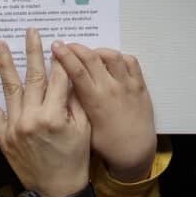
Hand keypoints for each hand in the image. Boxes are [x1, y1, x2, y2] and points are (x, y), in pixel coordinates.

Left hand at [0, 28, 91, 196]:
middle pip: (33, 77)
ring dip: (5, 64)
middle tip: (31, 31)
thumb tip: (68, 75)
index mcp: (54, 116)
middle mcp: (32, 118)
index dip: (59, 59)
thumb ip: (75, 101)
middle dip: (33, 51)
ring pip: (10, 89)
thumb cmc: (75, 159)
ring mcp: (15, 127)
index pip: (58, 78)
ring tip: (1, 44)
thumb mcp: (83, 128)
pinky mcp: (4, 137)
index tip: (58, 42)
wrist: (58, 191)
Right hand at [51, 42, 156, 182]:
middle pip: (92, 58)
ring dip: (98, 50)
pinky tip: (111, 61)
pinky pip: (131, 61)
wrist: (135, 151)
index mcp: (95, 101)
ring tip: (90, 54)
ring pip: (112, 56)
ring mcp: (127, 86)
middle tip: (67, 45)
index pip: (77, 71)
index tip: (56, 46)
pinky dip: (119, 57)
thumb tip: (65, 85)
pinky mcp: (140, 85)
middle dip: (76, 48)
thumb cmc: (106, 144)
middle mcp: (111, 89)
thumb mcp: (84, 127)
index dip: (65, 55)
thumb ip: (76, 105)